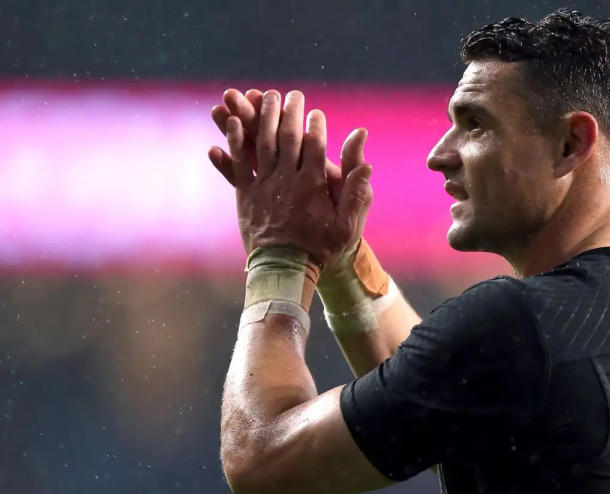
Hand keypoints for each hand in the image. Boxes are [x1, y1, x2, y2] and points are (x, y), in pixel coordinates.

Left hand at [209, 89, 372, 268]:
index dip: (314, 126)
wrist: (285, 270)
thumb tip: (367, 163)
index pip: (314, 145)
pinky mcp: (246, 194)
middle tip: (291, 95)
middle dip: (289, 112)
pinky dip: (233, 142)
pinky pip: (238, 163)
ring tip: (262, 96)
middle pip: (287, 137)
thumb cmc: (321, 248)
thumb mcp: (348, 222)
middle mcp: (286, 180)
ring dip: (262, 117)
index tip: (316, 112)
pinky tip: (231, 123)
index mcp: (311, 184)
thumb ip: (356, 190)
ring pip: (261, 143)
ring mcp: (263, 186)